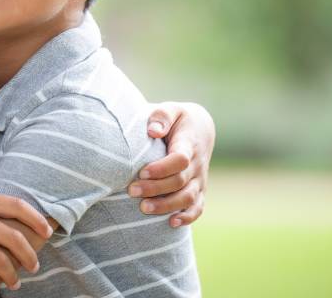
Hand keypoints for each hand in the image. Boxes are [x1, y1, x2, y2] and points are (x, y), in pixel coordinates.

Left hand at [129, 101, 214, 226]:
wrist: (200, 128)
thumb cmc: (178, 119)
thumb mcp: (171, 109)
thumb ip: (161, 116)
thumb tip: (153, 131)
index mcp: (189, 143)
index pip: (180, 159)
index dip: (161, 168)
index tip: (141, 171)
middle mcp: (197, 164)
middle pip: (179, 181)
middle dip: (155, 189)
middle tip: (132, 191)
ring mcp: (199, 179)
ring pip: (187, 198)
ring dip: (166, 205)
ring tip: (144, 208)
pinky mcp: (199, 190)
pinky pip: (198, 207)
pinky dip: (187, 217)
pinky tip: (172, 223)